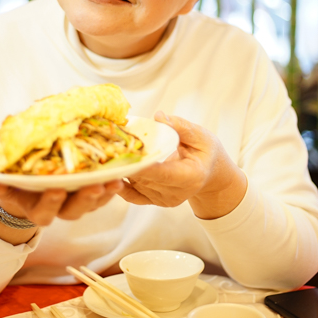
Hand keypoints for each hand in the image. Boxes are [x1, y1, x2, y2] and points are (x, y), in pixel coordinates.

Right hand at [0, 178, 123, 243]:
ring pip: (93, 203)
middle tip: (94, 185)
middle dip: (84, 198)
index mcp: (36, 208)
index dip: (50, 202)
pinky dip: (112, 184)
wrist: (25, 177)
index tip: (56, 189)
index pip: (44, 212)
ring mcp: (76, 200)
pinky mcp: (89, 189)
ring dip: (104, 193)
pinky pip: (103, 191)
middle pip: (74, 210)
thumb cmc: (9, 178)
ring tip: (114, 180)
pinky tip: (122, 172)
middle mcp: (59, 208)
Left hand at [117, 112, 246, 219]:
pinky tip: (111, 167)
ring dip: (121, 169)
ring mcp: (163, 199)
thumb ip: (179, 126)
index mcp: (191, 177)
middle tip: (107, 147)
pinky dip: (120, 182)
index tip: (126, 157)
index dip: (144, 167)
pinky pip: (131, 195)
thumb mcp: (200, 135)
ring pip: (136, 185)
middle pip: (145, 180)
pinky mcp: (154, 201)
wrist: (210, 174)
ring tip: (107, 152)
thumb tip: (159, 116)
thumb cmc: (206, 151)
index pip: (164, 174)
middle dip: (126, 164)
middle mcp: (176, 193)